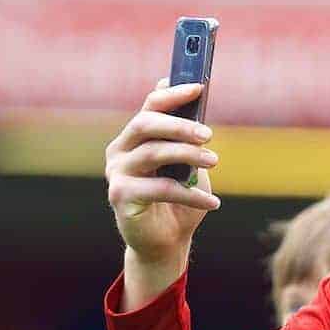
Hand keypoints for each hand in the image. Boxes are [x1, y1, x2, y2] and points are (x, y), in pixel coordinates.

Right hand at [105, 79, 220, 263]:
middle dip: (179, 125)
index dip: (173, 94)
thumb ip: (189, 140)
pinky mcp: (120, 196)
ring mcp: (116, 173)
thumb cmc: (179, 200)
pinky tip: (212, 202)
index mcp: (135, 137)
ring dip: (188, 155)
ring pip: (153, 153)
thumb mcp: (189, 166)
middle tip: (208, 134)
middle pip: (145, 124)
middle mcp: (119, 151)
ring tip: (213, 162)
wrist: (166, 241)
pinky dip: (190, 193)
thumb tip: (200, 109)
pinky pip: (160, 188)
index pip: (150, 106)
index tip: (199, 87)